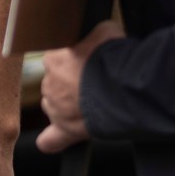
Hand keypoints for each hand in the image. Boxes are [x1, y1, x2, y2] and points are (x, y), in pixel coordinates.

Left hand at [37, 18, 125, 154]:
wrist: (125, 87)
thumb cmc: (116, 57)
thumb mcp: (104, 32)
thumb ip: (93, 37)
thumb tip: (96, 37)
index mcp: (54, 58)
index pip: (57, 59)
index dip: (73, 62)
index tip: (88, 64)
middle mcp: (49, 83)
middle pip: (56, 84)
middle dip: (72, 84)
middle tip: (95, 84)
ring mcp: (57, 108)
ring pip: (56, 106)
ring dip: (69, 105)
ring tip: (93, 104)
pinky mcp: (68, 129)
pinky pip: (52, 138)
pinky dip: (52, 141)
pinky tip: (49, 143)